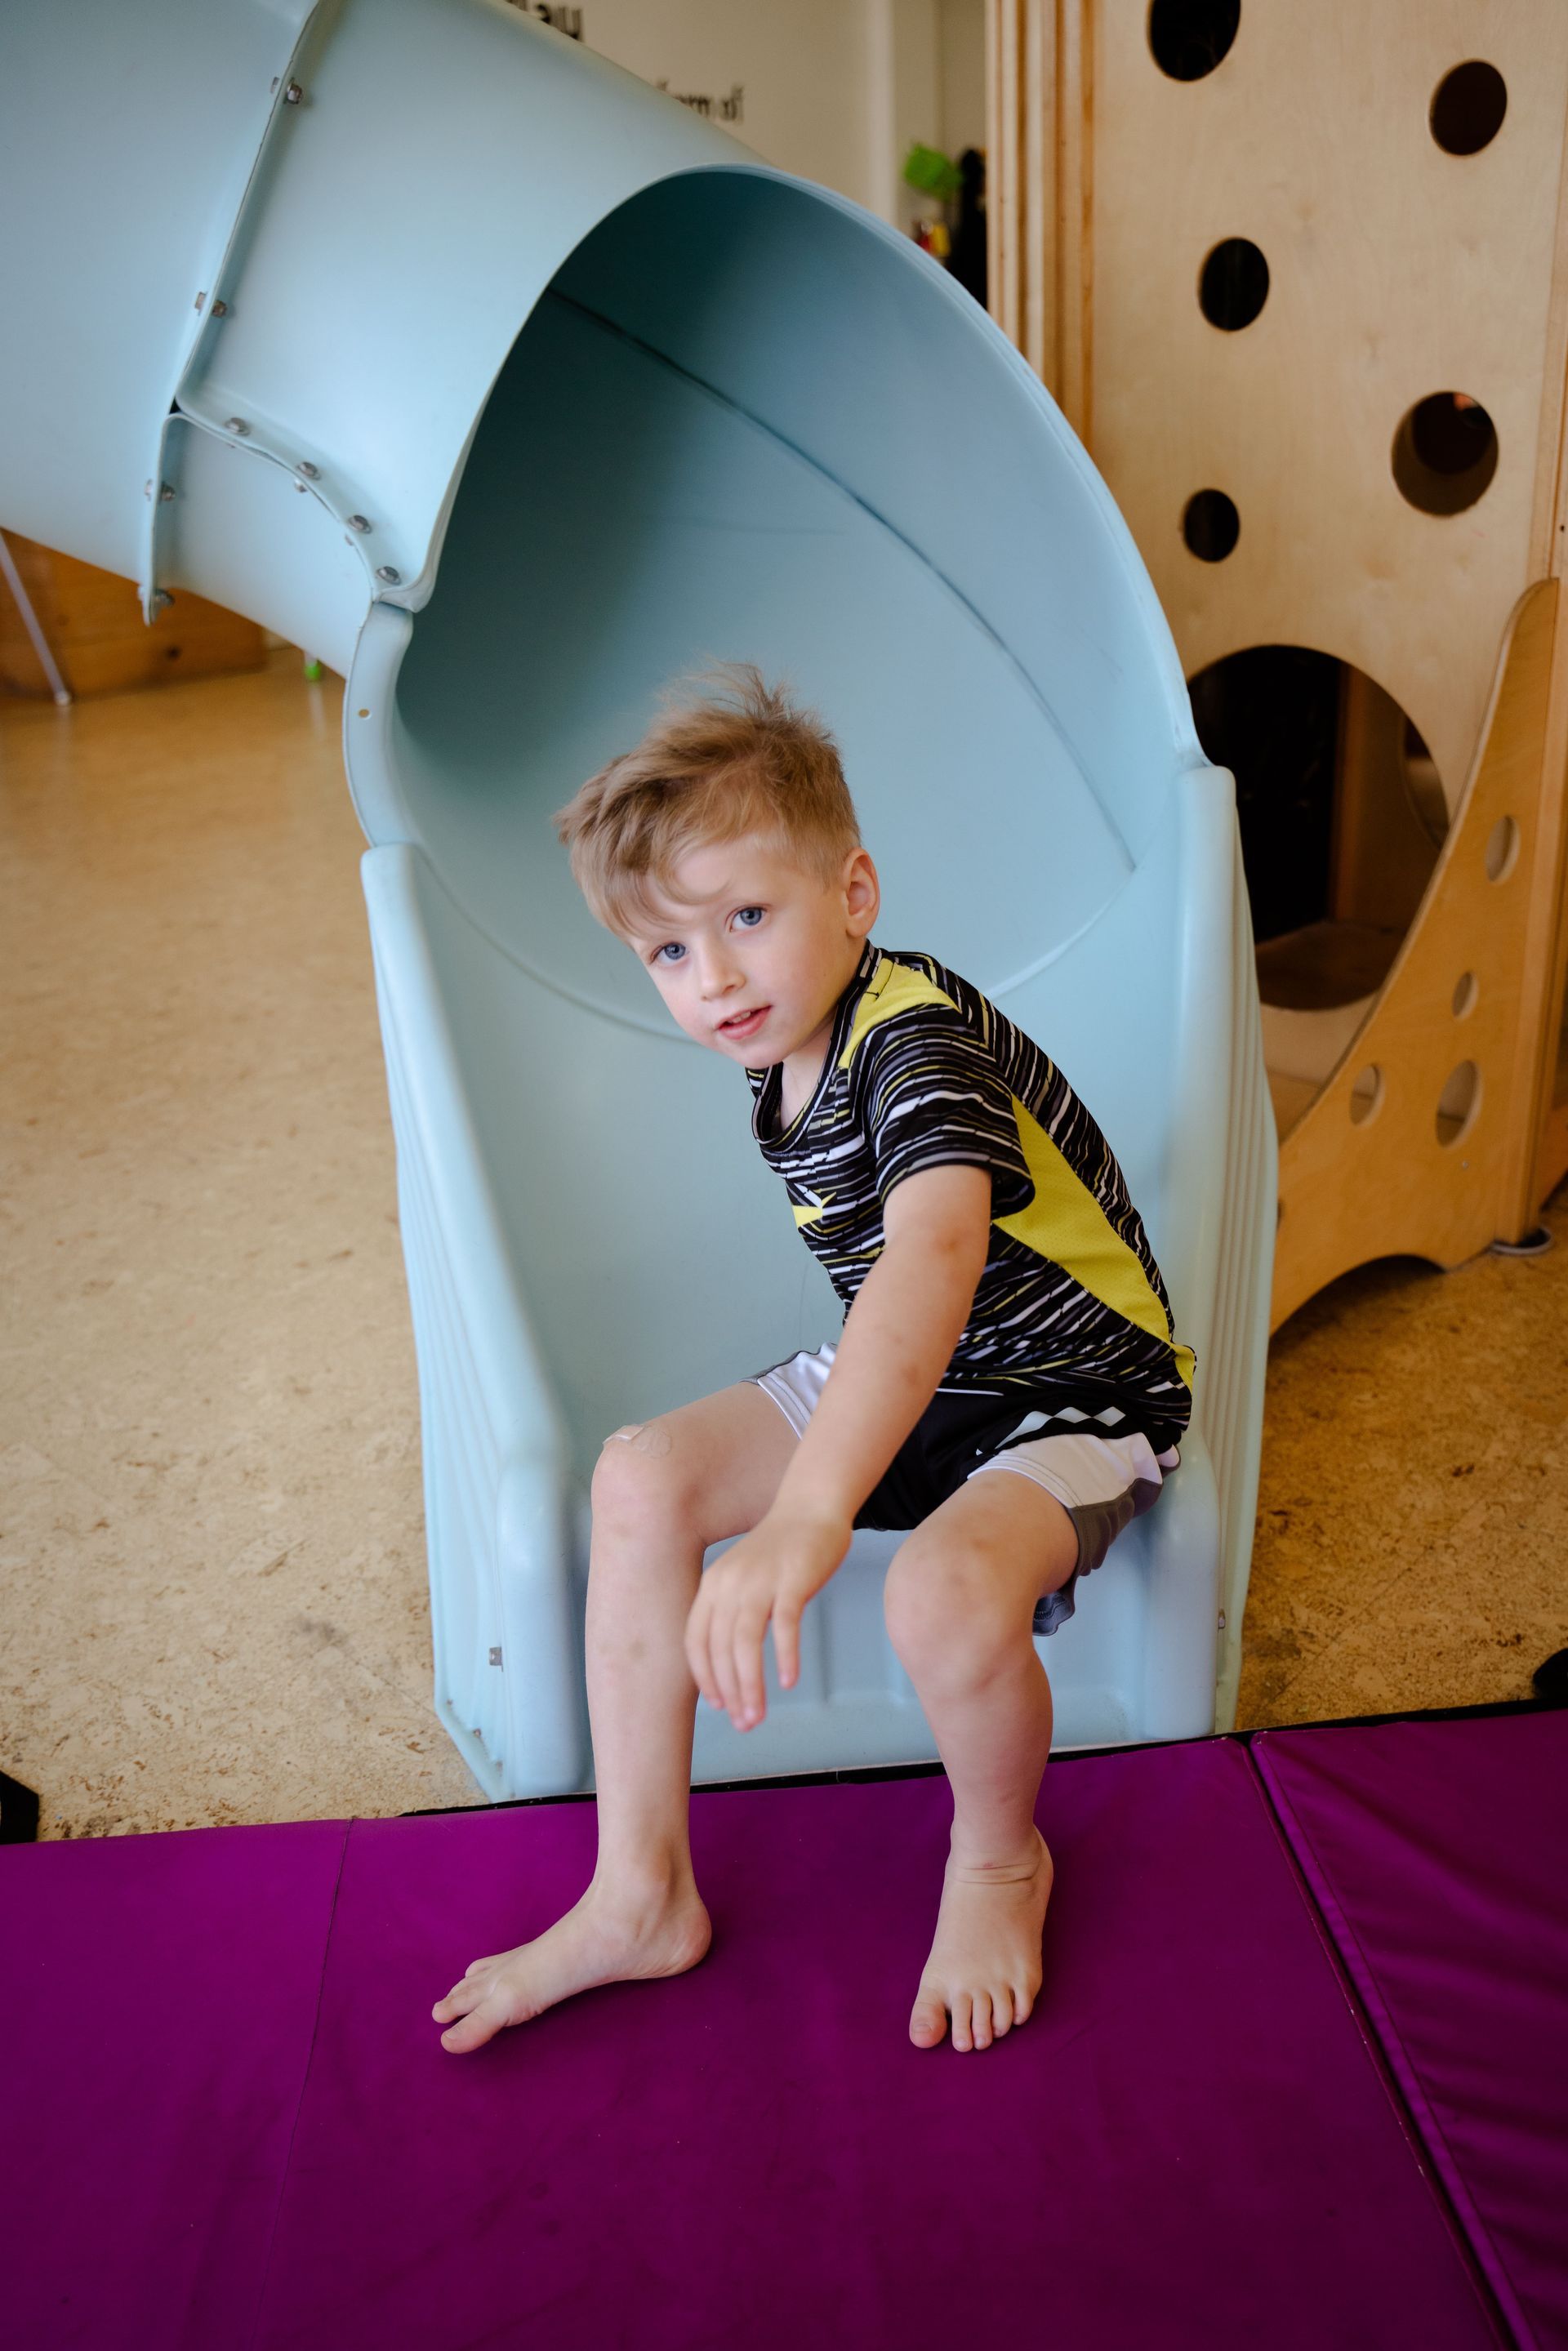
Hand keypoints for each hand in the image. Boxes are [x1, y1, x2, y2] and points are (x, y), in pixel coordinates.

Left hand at [684, 1507, 851, 1731]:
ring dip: (751, 1685)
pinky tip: (788, 1681)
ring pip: (745, 1644)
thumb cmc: (779, 1551)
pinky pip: (784, 1626)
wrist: (811, 1509)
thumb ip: (731, 1612)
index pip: (695, 1642)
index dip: (704, 1678)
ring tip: (758, 1715)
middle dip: (731, 1693)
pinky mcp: (792, 1581)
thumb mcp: (742, 1578)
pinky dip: (784, 1656)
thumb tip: (728, 1664)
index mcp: (712, 1586)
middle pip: (720, 1649)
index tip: (719, 1706)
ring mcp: (760, 1581)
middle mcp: (728, 1584)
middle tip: (746, 1723)